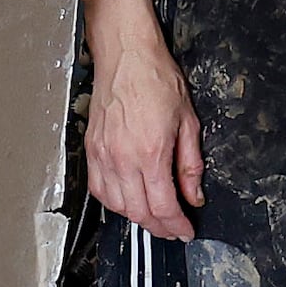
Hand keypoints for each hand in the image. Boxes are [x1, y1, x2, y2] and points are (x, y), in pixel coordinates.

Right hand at [87, 26, 202, 236]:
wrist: (126, 55)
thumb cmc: (155, 78)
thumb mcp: (187, 120)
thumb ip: (190, 164)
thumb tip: (194, 193)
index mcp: (151, 152)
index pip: (162, 205)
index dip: (176, 225)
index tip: (185, 231)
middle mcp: (123, 158)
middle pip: (138, 212)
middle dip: (158, 227)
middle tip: (173, 228)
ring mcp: (103, 155)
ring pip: (117, 206)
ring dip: (136, 217)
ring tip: (153, 217)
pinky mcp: (91, 149)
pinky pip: (99, 189)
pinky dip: (114, 203)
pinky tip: (127, 200)